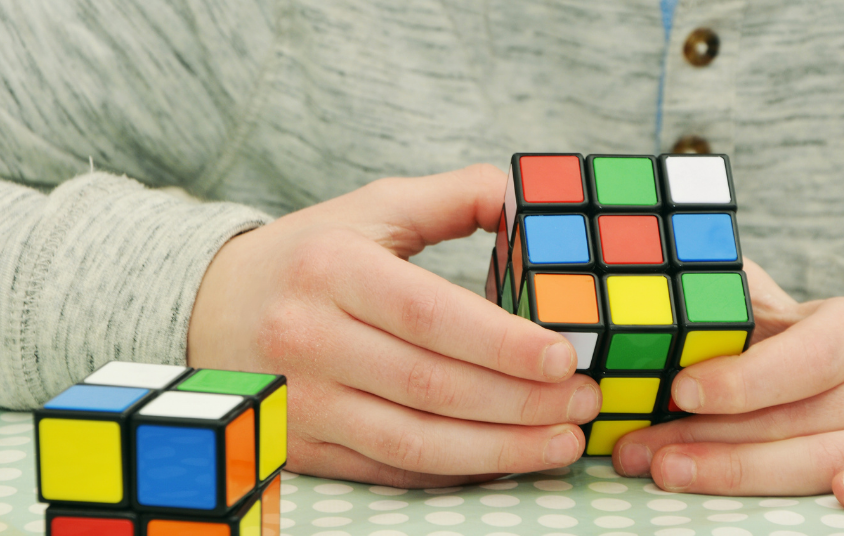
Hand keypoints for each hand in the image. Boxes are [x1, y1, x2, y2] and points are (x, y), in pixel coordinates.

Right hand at [187, 164, 600, 487]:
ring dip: (498, 450)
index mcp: (332, 269)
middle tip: (584, 403)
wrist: (209, 307)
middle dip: (520, 402)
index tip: (566, 357)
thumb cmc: (309, 254)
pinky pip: (389, 471)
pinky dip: (454, 472)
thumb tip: (530, 202)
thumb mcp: (372, 207)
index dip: (503, 342)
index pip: (429, 314)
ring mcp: (301, 402)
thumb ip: (455, 200)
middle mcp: (309, 339)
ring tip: (562, 444)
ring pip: (414, 443)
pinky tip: (503, 461)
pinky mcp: (302, 446)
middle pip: (431, 386)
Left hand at [611, 260, 843, 531]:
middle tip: (644, 454)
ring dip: (744, 475)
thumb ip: (730, 311)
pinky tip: (841, 498)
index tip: (680, 392)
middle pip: (801, 417)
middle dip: (710, 438)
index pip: (806, 354)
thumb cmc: (802, 373)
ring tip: (672, 477)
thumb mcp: (771, 332)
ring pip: (833, 461)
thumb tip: (663, 294)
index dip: (743, 378)